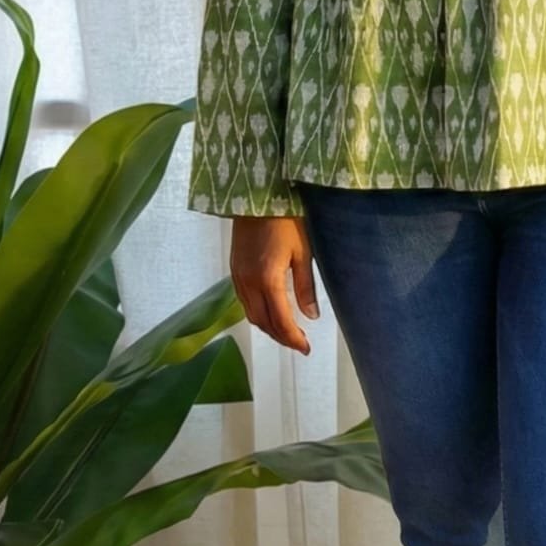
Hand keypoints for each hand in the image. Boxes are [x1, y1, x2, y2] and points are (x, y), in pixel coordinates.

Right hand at [230, 215, 319, 354]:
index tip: (306, 349)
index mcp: (267, 280)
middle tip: (299, 343)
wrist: (257, 197)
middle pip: (262, 322)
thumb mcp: (302, 251)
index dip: (293, 339)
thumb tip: (311, 316)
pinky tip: (270, 311)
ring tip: (287, 331)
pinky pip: (244, 301)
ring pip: (251, 314)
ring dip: (268, 327)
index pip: (280, 321)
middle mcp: (248, 283)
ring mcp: (238, 277)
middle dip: (281, 337)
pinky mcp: (234, 270)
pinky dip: (257, 312)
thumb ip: (305, 286)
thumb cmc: (285, 220)